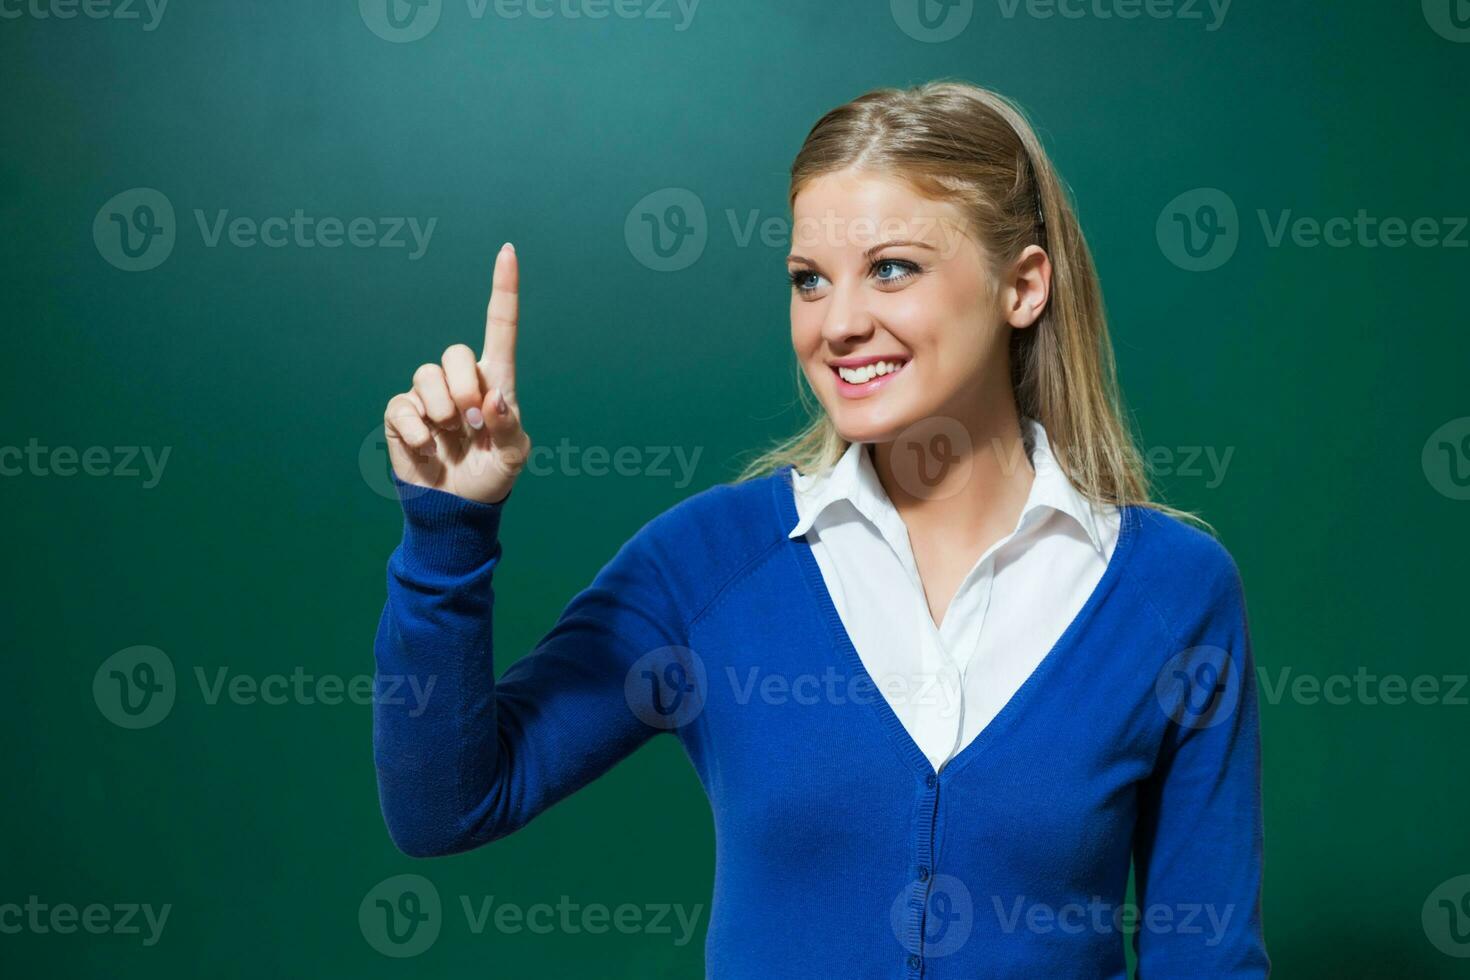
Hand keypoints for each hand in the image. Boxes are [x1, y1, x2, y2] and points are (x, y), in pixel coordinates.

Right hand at [383, 243, 531, 503]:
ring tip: (450, 437)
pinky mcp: (402, 415)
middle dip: (465, 388)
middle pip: (456, 353)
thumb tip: (492, 400)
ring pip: (426, 375)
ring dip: (442, 412)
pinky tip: (428, 450)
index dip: (503, 289)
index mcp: (495, 381)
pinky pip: (403, 408)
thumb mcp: (514, 457)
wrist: (457, 507)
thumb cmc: (491, 476)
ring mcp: (428, 396)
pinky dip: (418, 433)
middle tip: (471, 425)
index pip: (500, 327)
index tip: (508, 251)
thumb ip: (510, 428)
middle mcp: (461, 380)